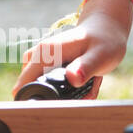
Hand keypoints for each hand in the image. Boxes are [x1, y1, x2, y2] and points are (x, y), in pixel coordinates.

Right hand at [12, 0, 132, 99]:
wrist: (107, 28)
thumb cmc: (105, 40)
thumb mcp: (100, 55)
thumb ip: (86, 67)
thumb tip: (73, 79)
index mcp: (45, 53)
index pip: (25, 84)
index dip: (38, 99)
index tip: (63, 103)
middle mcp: (37, 56)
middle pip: (36, 90)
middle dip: (61, 98)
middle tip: (86, 90)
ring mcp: (40, 61)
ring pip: (48, 90)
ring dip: (70, 94)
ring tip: (90, 84)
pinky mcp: (46, 66)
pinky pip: (55, 85)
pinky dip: (73, 89)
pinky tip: (89, 82)